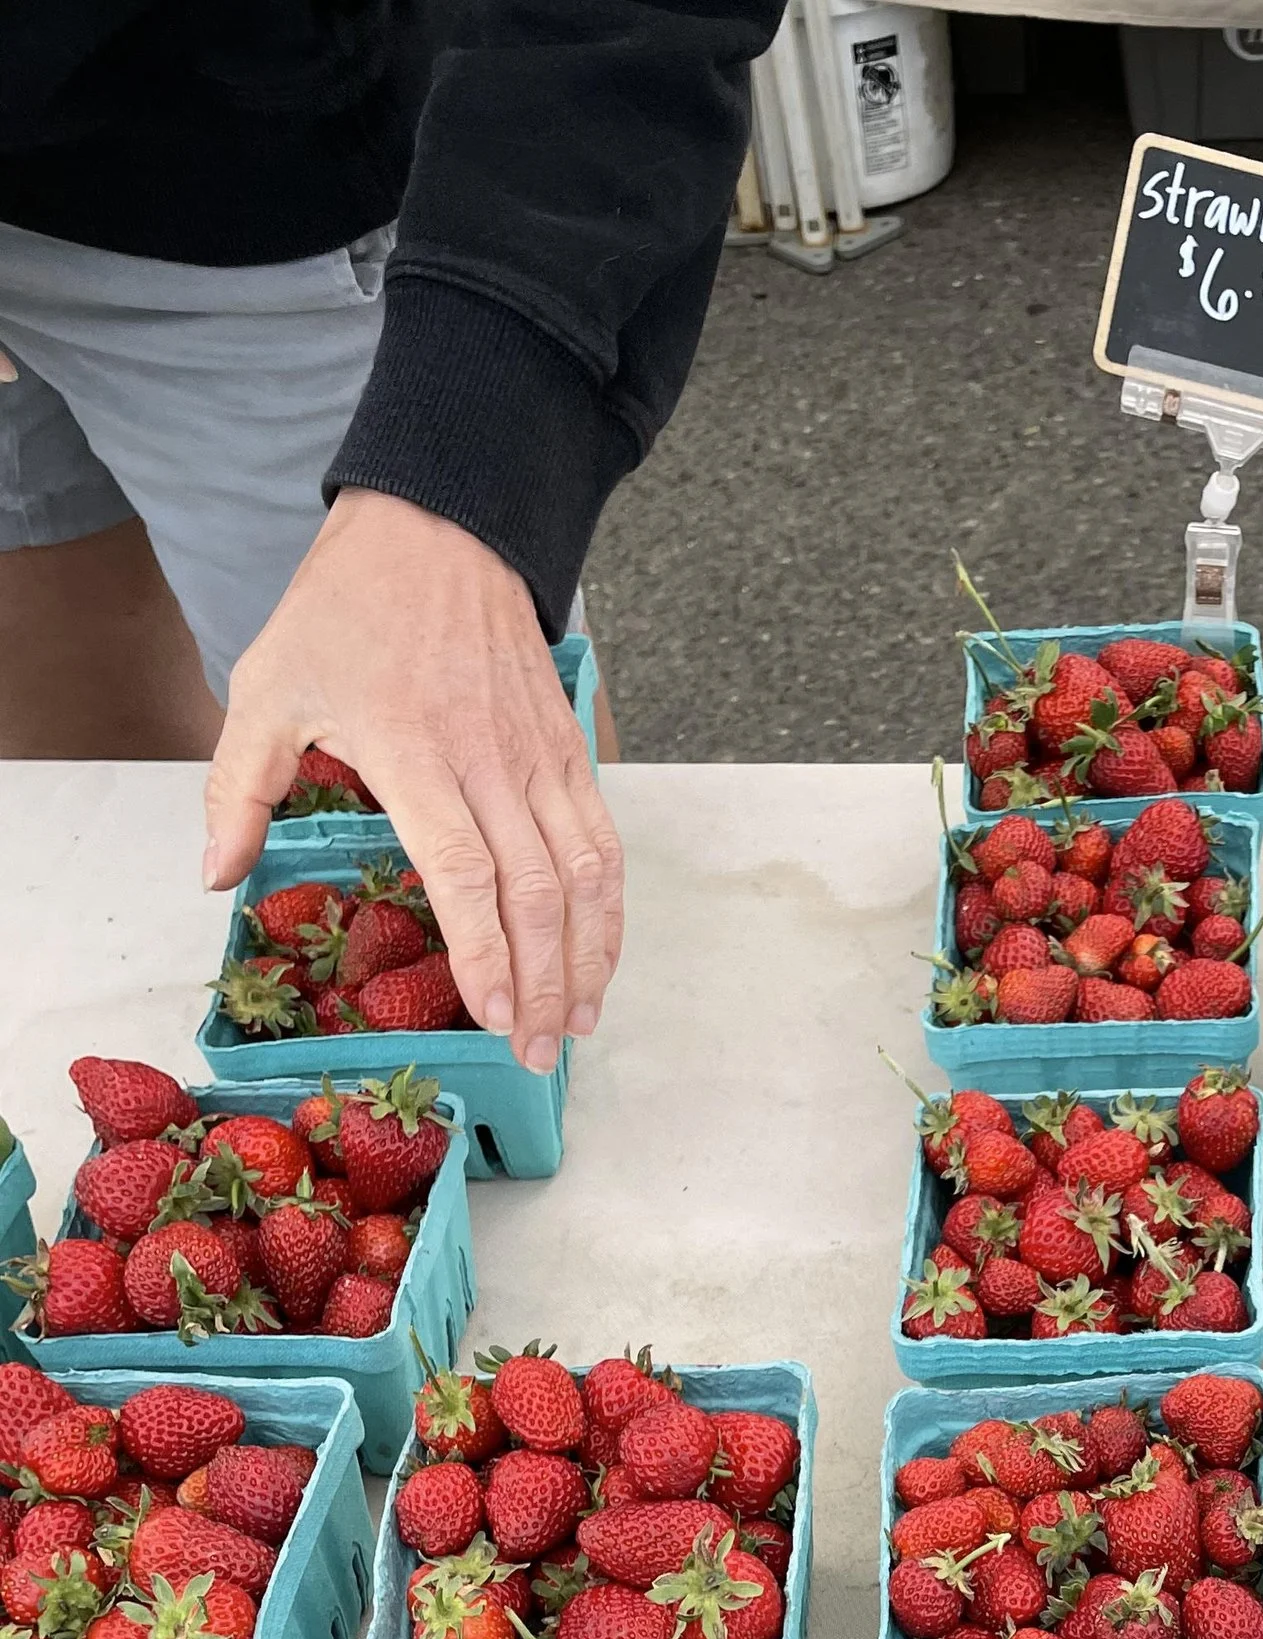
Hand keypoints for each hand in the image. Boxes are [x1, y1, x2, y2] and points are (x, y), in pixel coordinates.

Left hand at [204, 489, 622, 1071]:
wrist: (438, 529)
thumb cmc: (346, 609)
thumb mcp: (266, 685)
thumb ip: (237, 786)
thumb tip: (217, 877)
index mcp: (412, 749)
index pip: (465, 870)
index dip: (485, 952)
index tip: (492, 1015)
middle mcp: (489, 760)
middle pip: (535, 892)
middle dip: (542, 982)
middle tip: (535, 1050)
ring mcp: (540, 756)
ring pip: (584, 874)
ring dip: (588, 957)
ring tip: (576, 1023)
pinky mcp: (570, 749)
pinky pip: (603, 843)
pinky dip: (609, 909)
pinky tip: (599, 958)